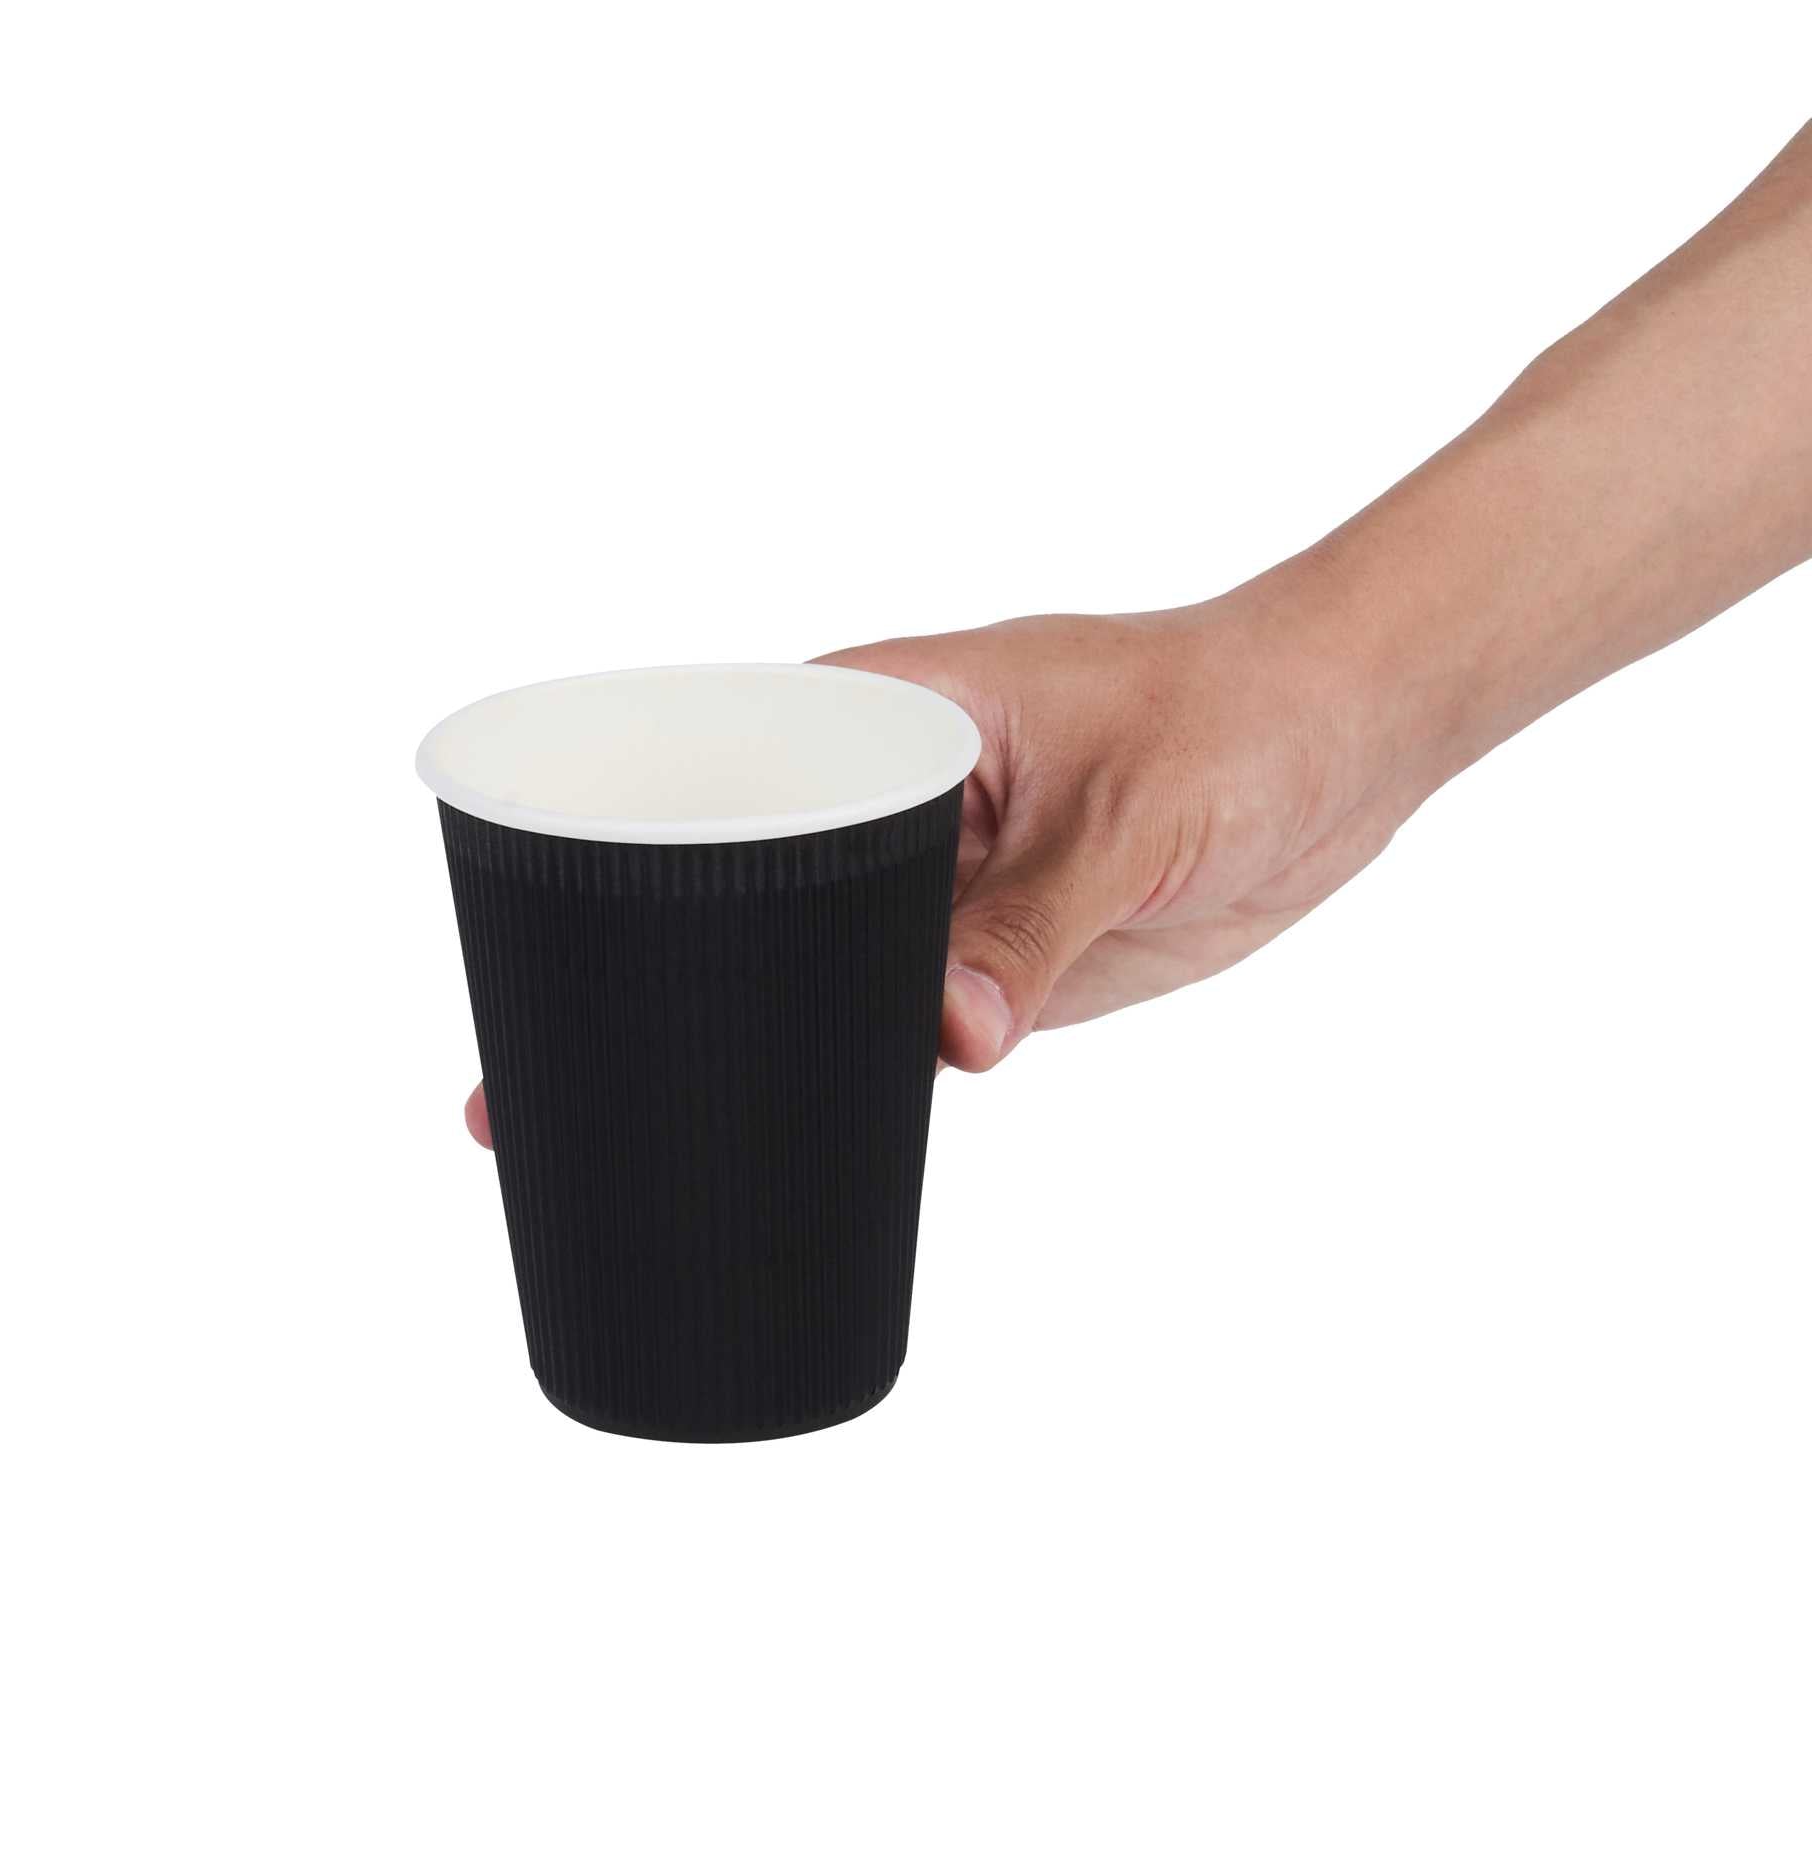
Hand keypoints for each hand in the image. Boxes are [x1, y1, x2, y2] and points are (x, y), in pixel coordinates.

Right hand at [464, 584, 1435, 1139]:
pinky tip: (783, 1130)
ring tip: (619, 1135)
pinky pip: (892, 1023)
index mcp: (882, 713)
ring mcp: (931, 885)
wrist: (1349, 738)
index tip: (527, 967)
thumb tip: (949, 1037)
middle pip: (727, 896)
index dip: (609, 875)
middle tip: (527, 1100)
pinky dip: (848, 1073)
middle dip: (641, 987)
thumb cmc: (1241, 710)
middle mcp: (884, 798)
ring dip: (735, 1043)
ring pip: (803, 975)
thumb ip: (1032, 920)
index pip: (707, 786)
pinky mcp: (990, 955)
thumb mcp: (1130, 812)